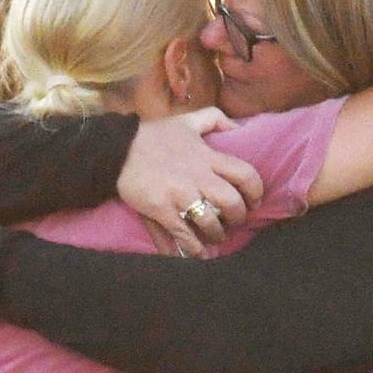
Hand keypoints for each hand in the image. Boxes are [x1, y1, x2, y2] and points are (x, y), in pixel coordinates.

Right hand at [117, 108, 262, 256]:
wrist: (116, 148)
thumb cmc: (154, 135)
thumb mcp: (187, 120)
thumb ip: (215, 118)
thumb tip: (239, 127)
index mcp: (207, 156)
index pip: (245, 174)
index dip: (256, 191)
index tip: (254, 201)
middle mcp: (197, 176)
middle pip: (232, 203)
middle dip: (238, 217)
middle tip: (234, 221)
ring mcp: (179, 194)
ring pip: (210, 222)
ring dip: (217, 235)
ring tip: (216, 237)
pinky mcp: (160, 209)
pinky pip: (183, 234)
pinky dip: (194, 248)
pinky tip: (199, 254)